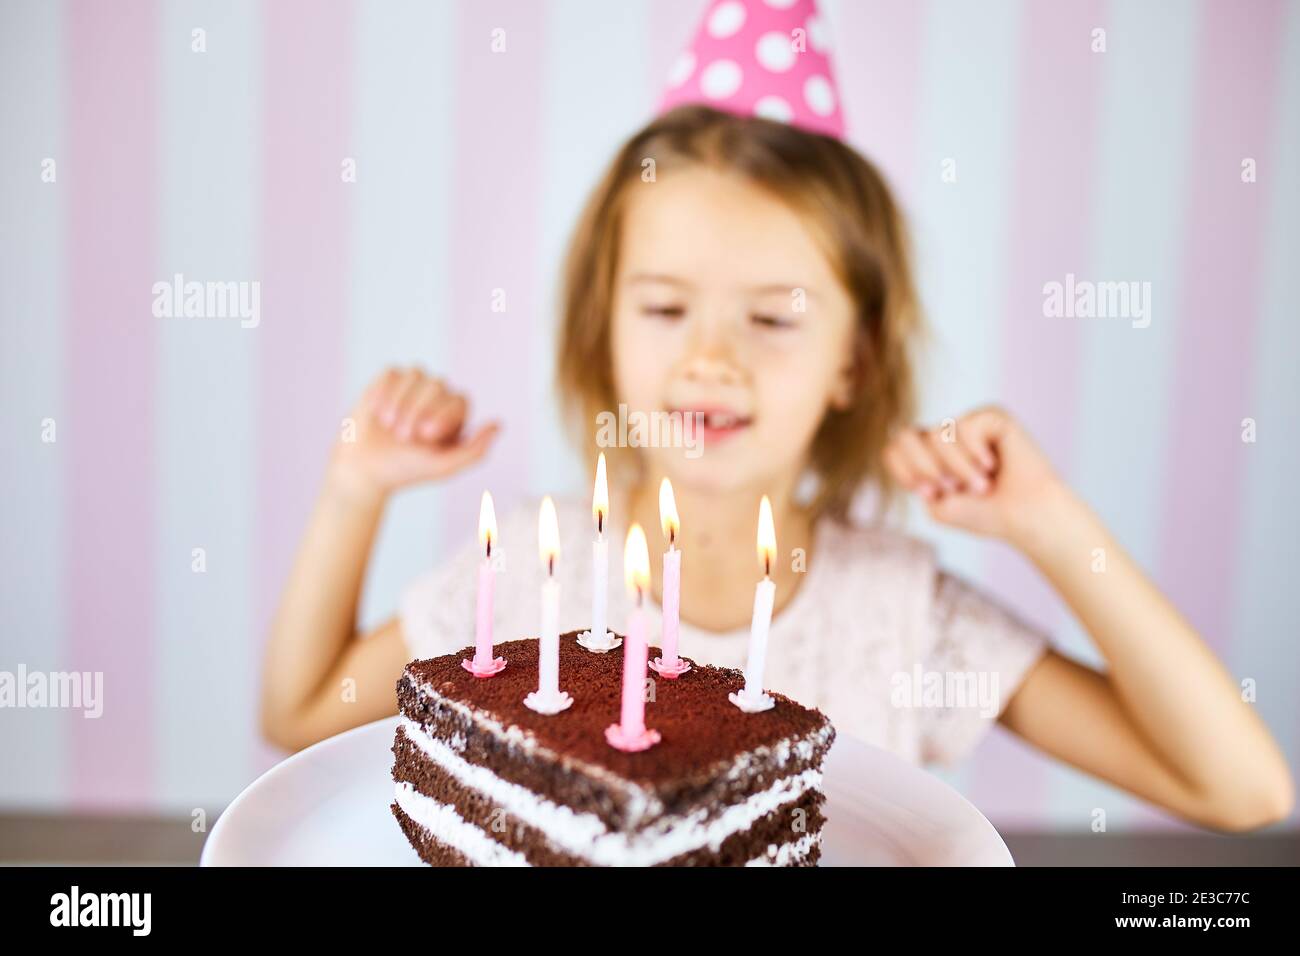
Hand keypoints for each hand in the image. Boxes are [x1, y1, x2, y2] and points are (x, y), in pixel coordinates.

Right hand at [329, 367, 500, 498]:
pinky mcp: (388, 381)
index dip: (442, 415)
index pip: (459, 400)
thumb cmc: (406, 470)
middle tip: (403, 437)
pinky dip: (385, 392)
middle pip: (438, 385)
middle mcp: (437, 396)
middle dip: (418, 411)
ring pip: (417, 374)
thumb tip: (498, 424)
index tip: (425, 436)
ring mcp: (412, 386)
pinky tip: (378, 412)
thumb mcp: (444, 468)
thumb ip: (476, 451)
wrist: (364, 470)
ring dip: (401, 402)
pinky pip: (393, 372)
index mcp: (455, 415)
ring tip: (389, 426)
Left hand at [882, 406, 1068, 541]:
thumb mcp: (939, 506)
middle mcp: (943, 436)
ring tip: (983, 484)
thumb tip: (913, 437)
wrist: (1025, 517)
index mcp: (925, 457)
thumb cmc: (986, 514)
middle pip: (906, 436)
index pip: (892, 449)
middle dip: (927, 468)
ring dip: (959, 469)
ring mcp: (967, 424)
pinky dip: (977, 454)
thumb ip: (915, 477)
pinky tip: (994, 464)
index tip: (931, 493)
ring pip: (938, 435)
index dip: (906, 472)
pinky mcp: (992, 416)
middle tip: (954, 488)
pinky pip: (967, 427)